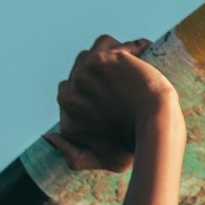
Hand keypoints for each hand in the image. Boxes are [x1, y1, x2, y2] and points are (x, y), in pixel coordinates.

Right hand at [48, 35, 177, 171]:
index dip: (98, 91)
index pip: (73, 94)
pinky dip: (127, 46)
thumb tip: (48, 137)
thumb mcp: (106, 161)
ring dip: (111, 58)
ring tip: (134, 67)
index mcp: (67, 118)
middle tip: (128, 82)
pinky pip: (109, 43)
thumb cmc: (137, 146)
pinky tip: (143, 52)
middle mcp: (69, 95)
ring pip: (91, 55)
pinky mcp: (102, 58)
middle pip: (79, 73)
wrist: (156, 127)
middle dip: (103, 76)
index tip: (118, 93)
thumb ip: (74, 157)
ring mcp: (83, 75)